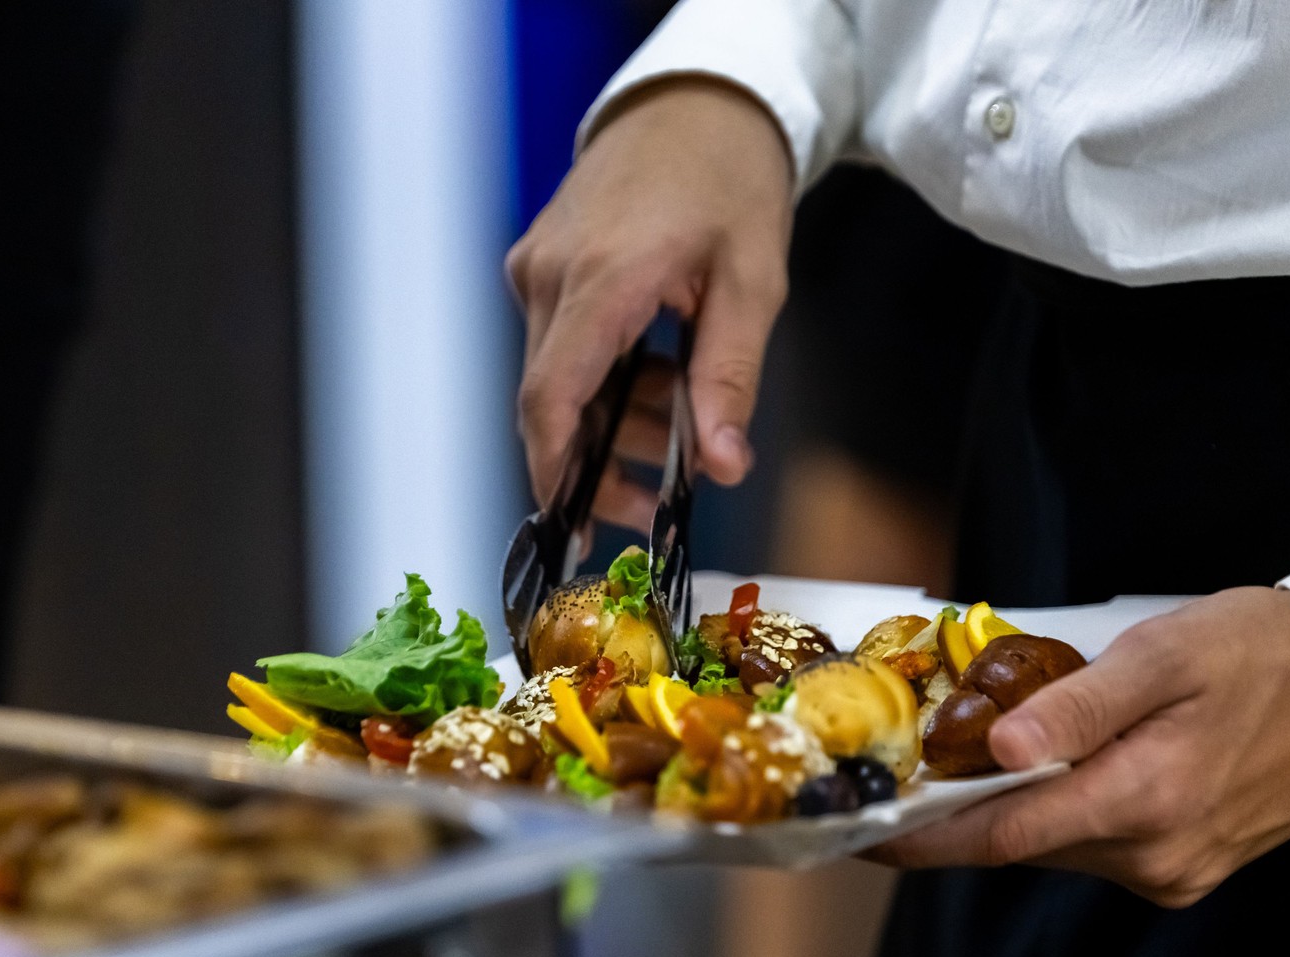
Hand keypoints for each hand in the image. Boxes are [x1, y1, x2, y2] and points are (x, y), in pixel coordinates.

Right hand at [506, 78, 794, 528]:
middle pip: (550, 401)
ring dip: (605, 420)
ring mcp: (538, 268)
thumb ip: (729, 378)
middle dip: (594, 461)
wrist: (695, 101)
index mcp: (602, 277)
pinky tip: (651, 384)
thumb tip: (723, 465)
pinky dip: (600, 380)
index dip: (556, 472)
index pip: (551, 398)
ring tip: (673, 430)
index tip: (575, 523)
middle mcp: (551, 274)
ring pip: (555, 378)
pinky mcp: (541, 266)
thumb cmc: (728, 177)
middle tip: (649, 500)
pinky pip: (558, 346)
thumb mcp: (752, 282)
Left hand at [870, 588, 1289, 906]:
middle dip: (960, 809)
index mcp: (1146, 800)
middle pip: (1022, 841)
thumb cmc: (1255, 651)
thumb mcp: (1161, 656)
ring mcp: (1174, 872)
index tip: (857, 831)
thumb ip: (1077, 706)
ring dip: (1015, 805)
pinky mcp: (1186, 871)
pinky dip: (1063, 810)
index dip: (922, 839)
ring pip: (1056, 844)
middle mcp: (1156, 857)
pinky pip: (1096, 846)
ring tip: (976, 752)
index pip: (1003, 835)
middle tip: (902, 768)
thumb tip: (997, 749)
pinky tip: (1055, 765)